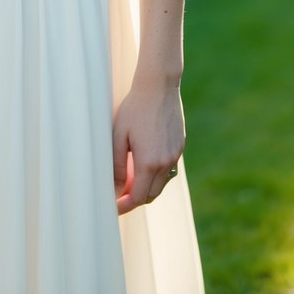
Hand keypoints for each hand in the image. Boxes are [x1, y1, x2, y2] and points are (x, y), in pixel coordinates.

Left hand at [113, 77, 184, 214]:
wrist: (159, 86)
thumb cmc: (134, 108)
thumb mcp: (119, 136)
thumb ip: (117, 166)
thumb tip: (114, 190)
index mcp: (149, 163)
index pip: (138, 197)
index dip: (125, 205)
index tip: (113, 207)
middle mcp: (166, 163)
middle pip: (151, 195)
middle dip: (135, 199)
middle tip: (118, 195)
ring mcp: (175, 155)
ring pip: (161, 183)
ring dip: (146, 187)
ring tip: (129, 181)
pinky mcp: (180, 146)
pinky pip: (169, 170)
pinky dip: (156, 175)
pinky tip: (144, 165)